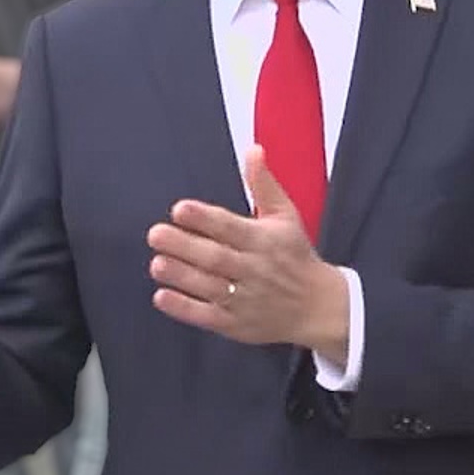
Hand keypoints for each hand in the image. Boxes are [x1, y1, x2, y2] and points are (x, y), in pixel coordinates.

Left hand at [146, 145, 348, 363]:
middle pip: (215, 257)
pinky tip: (162, 296)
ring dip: (181, 276)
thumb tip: (253, 150)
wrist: (317, 307)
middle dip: (184, 246)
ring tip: (156, 263)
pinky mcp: (236, 324)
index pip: (231, 227)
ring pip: (208, 287)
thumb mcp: (287, 216)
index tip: (180, 209)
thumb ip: (264, 184)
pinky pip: (207, 317)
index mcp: (264, 240)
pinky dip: (184, 308)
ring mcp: (244, 299)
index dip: (205, 218)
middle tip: (156, 234)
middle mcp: (254, 269)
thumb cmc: (296, 256)